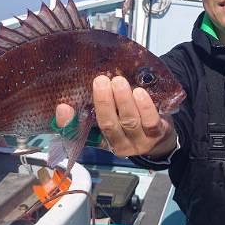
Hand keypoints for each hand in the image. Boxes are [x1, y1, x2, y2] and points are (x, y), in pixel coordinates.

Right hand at [55, 75, 176, 158]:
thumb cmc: (130, 122)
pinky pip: (150, 121)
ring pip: (129, 121)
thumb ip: (95, 107)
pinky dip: (145, 106)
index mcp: (102, 140)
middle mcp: (119, 144)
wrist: (161, 138)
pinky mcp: (157, 134)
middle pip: (108, 125)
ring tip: (118, 81)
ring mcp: (139, 141)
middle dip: (103, 102)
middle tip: (100, 80)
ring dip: (123, 100)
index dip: (69, 124)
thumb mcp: (112, 117)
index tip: (63, 107)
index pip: (81, 135)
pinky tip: (139, 92)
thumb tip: (79, 88)